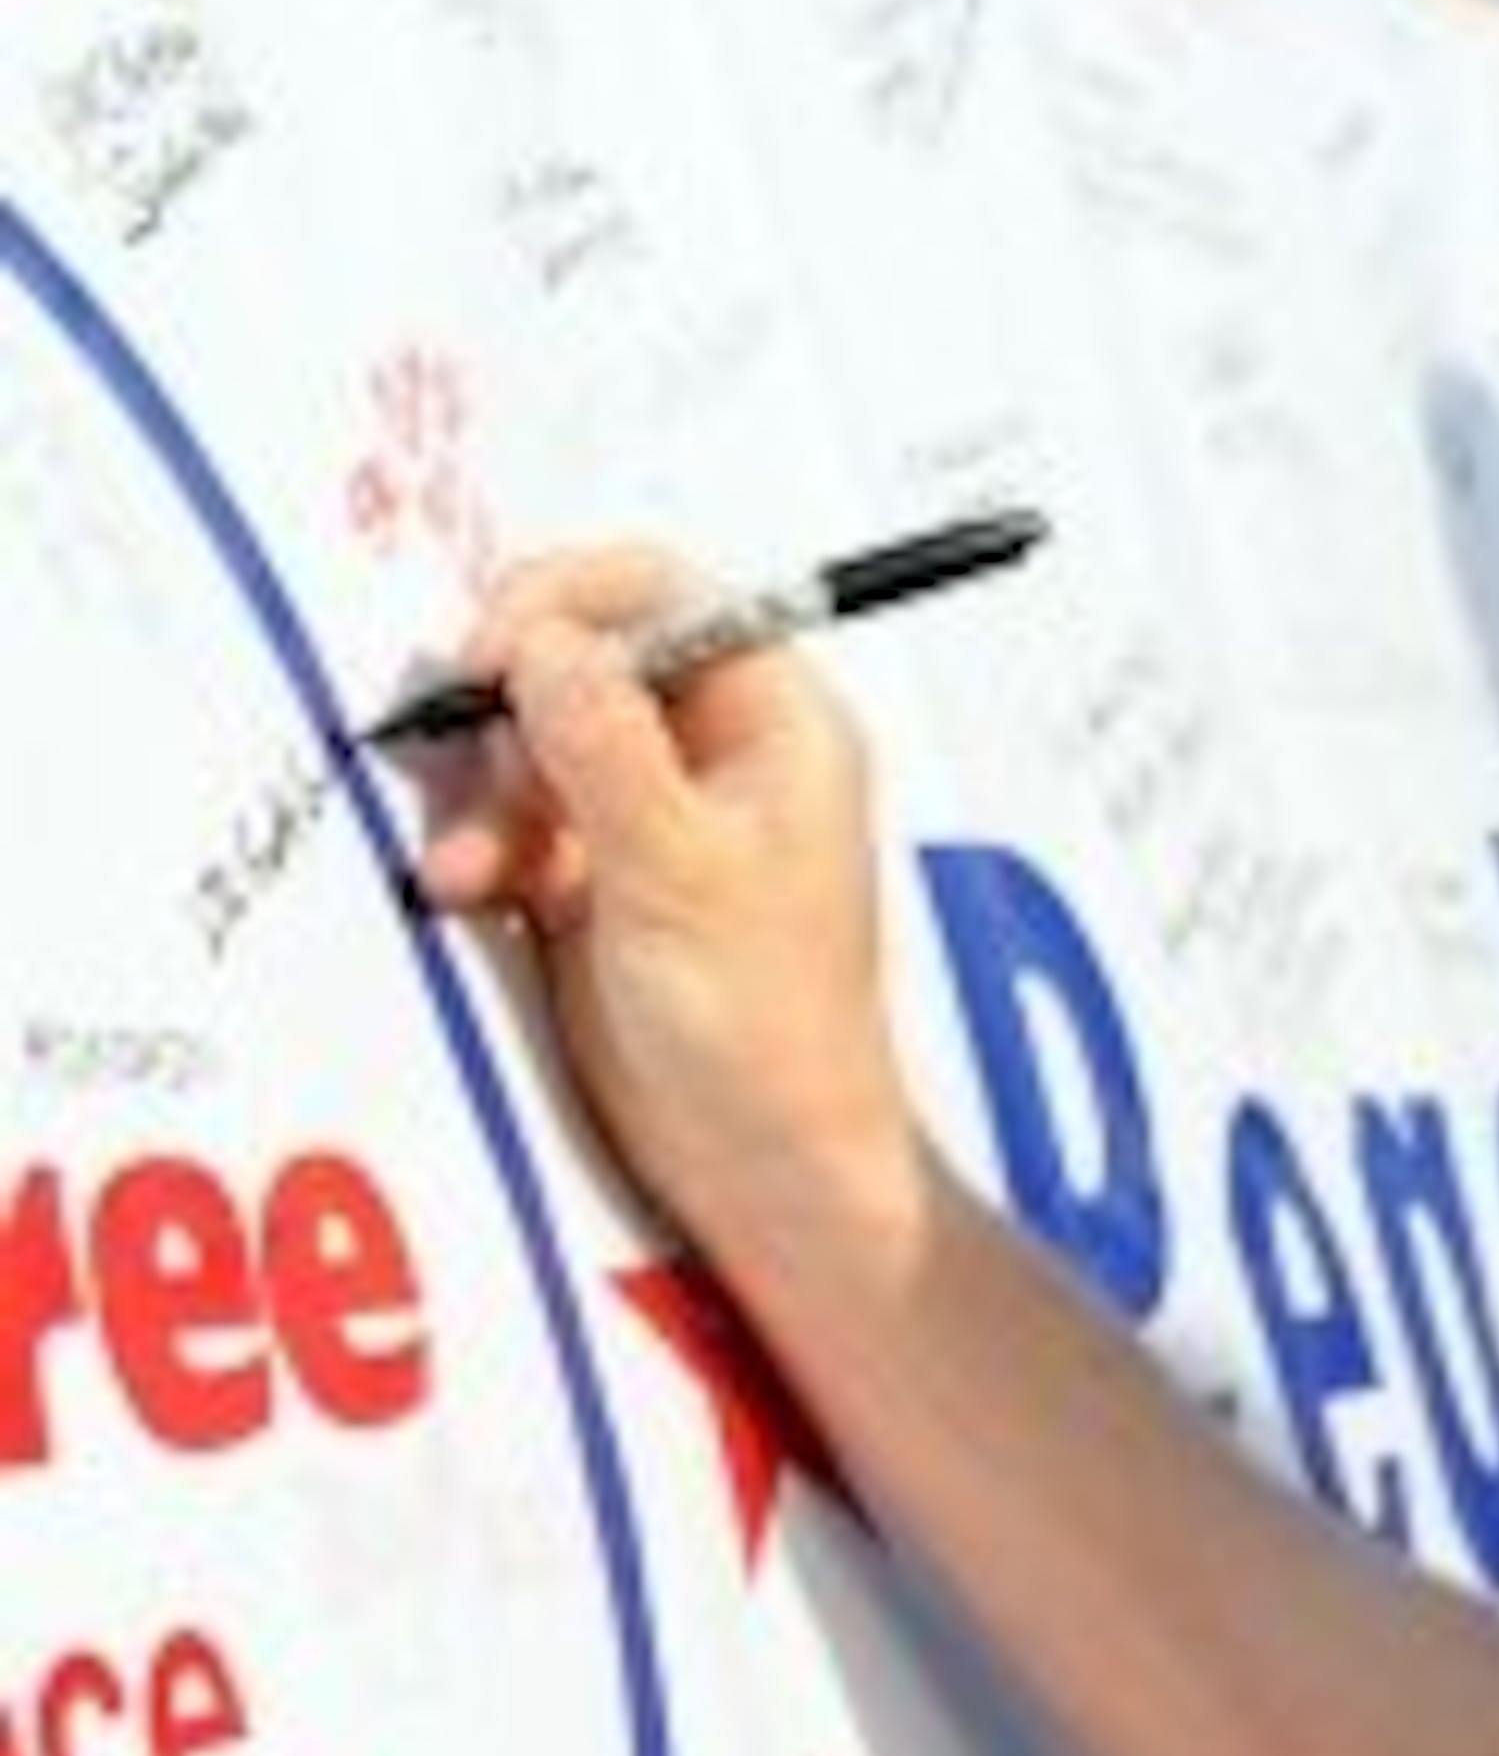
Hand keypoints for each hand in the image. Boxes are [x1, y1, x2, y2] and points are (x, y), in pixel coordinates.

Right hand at [405, 545, 927, 1269]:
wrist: (759, 1161)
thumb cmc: (769, 1028)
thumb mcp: (680, 873)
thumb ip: (606, 751)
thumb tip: (545, 643)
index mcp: (777, 725)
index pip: (668, 594)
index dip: (568, 602)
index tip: (493, 655)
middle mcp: (718, 752)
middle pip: (584, 654)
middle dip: (509, 706)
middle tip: (464, 759)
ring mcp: (653, 811)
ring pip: (535, 736)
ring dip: (484, 787)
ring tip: (475, 864)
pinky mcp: (597, 874)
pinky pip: (515, 815)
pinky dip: (480, 841)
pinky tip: (467, 889)